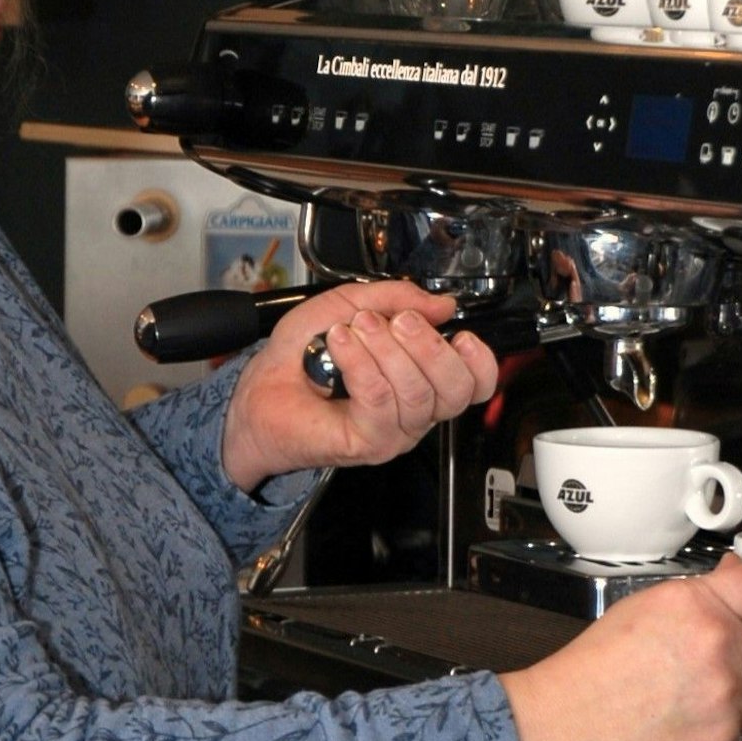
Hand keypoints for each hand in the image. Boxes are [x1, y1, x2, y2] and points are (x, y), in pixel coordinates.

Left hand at [220, 281, 498, 492]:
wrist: (262, 390)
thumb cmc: (302, 355)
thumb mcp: (351, 306)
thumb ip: (395, 298)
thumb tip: (441, 303)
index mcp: (421, 378)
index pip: (476, 383)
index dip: (480, 360)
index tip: (460, 333)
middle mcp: (415, 409)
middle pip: (456, 389)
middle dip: (429, 345)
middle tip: (395, 321)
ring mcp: (394, 430)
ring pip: (418, 393)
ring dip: (385, 350)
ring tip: (354, 329)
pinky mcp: (368, 442)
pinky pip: (380, 400)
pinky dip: (360, 364)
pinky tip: (340, 344)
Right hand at [499, 554, 741, 740]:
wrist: (563, 727)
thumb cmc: (592, 673)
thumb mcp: (642, 610)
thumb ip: (699, 596)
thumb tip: (736, 578)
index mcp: (694, 605)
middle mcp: (716, 647)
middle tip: (723, 667)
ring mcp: (724, 699)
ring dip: (737, 702)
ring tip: (690, 699)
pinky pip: (741, 735)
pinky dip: (719, 733)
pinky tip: (683, 722)